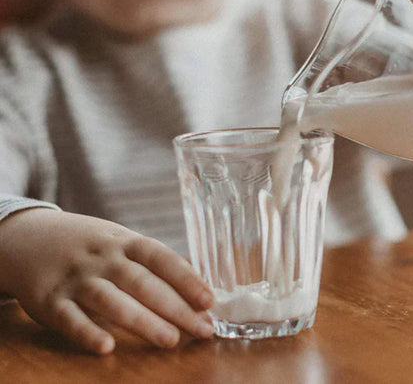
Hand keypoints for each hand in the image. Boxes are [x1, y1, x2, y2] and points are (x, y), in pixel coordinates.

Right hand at [0, 209, 213, 353]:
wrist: (31, 238)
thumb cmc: (92, 246)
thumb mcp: (121, 242)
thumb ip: (153, 262)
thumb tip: (195, 283)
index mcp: (126, 243)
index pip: (161, 258)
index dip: (187, 278)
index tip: (209, 300)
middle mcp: (104, 259)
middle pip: (143, 283)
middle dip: (176, 308)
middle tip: (202, 329)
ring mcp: (77, 280)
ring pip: (112, 301)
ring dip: (143, 321)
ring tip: (170, 340)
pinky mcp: (51, 302)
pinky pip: (71, 319)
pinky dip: (88, 333)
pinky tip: (107, 347)